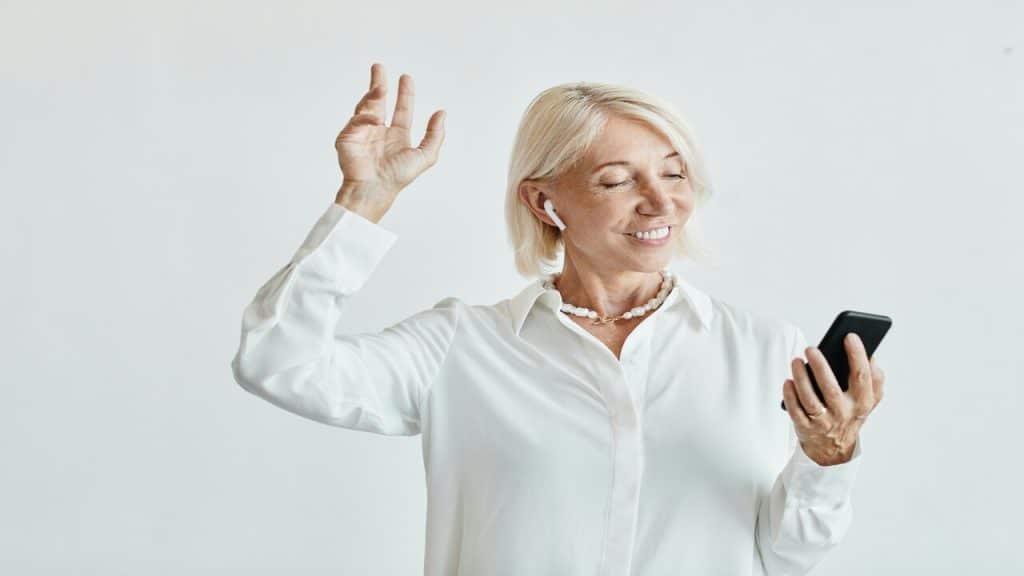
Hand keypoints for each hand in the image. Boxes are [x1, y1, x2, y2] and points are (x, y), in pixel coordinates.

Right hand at [334, 62, 445, 206]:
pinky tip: (374, 120)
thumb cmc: (398, 176)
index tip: (406, 77)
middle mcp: (380, 132)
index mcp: (398, 136)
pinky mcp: (348, 137)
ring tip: (381, 84)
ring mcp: (363, 133)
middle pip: (379, 101)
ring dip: (373, 93)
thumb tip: (442, 113)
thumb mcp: (425, 156)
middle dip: (379, 83)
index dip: (405, 94)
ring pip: (366, 106)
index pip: (402, 110)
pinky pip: (356, 120)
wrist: (374, 188)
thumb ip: (435, 135)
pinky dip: (365, 117)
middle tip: (378, 67)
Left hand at [782, 332, 884, 465]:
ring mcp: (824, 423)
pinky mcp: (806, 428)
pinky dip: (791, 396)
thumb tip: (871, 355)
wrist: (835, 447)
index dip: (857, 355)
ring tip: (796, 361)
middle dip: (821, 367)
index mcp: (862, 402)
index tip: (850, 336)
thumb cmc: (850, 412)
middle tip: (810, 348)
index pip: (862, 376)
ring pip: (811, 400)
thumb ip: (875, 379)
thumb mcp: (869, 400)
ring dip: (802, 379)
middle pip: (831, 389)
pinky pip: (796, 412)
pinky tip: (788, 381)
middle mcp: (844, 413)